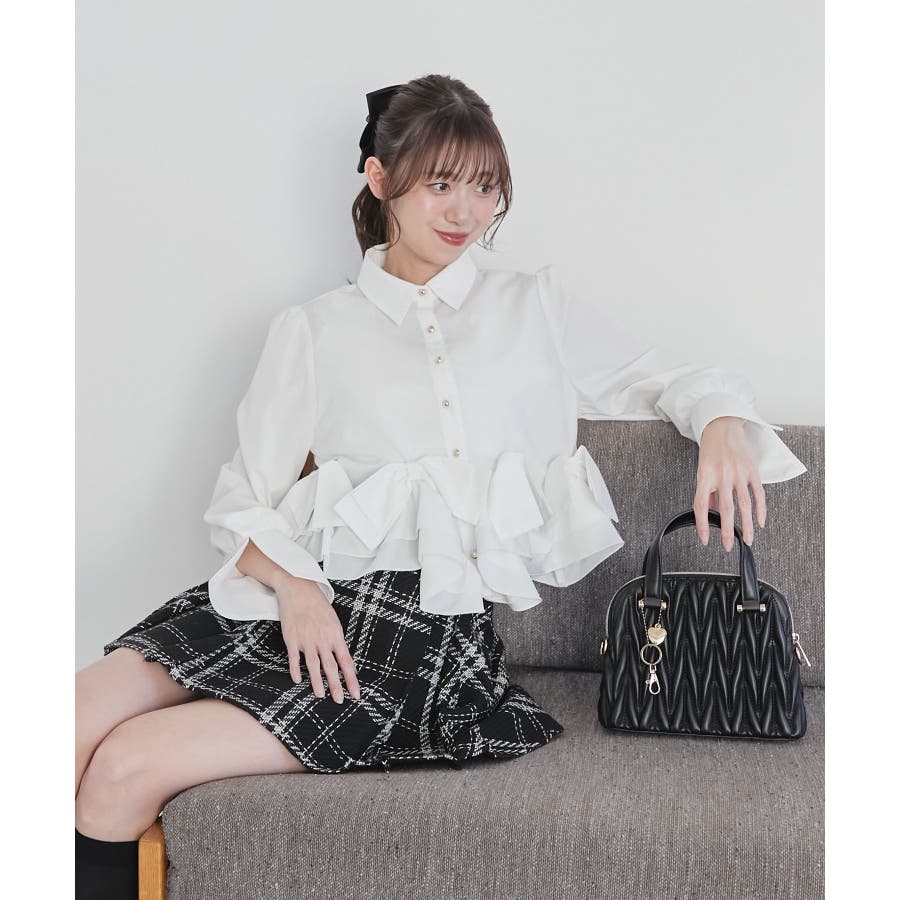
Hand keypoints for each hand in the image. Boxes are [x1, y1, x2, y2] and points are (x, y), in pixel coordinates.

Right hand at [272, 573, 360, 702]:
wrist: (298, 589)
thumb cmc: (318, 605)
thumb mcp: (334, 621)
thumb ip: (337, 640)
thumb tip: (343, 660)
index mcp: (336, 634)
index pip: (346, 662)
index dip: (351, 679)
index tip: (356, 694)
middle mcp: (322, 639)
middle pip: (331, 667)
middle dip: (336, 686)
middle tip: (340, 700)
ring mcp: (306, 640)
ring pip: (313, 666)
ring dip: (317, 682)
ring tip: (320, 695)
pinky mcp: (292, 639)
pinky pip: (294, 659)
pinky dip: (296, 671)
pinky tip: (298, 680)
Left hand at [694, 416, 766, 550]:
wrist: (722, 426)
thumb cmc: (711, 450)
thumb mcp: (702, 471)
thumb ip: (708, 492)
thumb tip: (711, 513)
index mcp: (705, 476)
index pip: (701, 506)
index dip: (702, 525)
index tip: (705, 539)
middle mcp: (722, 476)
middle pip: (725, 509)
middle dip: (726, 531)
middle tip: (727, 547)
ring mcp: (738, 473)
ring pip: (744, 505)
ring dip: (747, 525)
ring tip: (747, 539)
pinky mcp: (752, 470)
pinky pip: (758, 494)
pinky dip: (760, 509)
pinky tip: (760, 522)